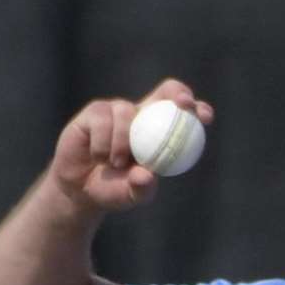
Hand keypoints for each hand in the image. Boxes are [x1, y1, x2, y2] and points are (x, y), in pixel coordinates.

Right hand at [49, 79, 214, 212]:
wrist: (80, 189)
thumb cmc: (115, 190)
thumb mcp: (132, 195)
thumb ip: (142, 188)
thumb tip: (146, 176)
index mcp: (162, 133)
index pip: (184, 113)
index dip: (197, 109)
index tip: (203, 117)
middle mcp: (144, 116)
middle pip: (168, 90)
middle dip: (178, 94)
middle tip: (182, 106)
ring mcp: (119, 110)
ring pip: (127, 112)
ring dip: (122, 141)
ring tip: (114, 163)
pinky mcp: (95, 112)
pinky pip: (102, 119)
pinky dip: (102, 143)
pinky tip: (98, 156)